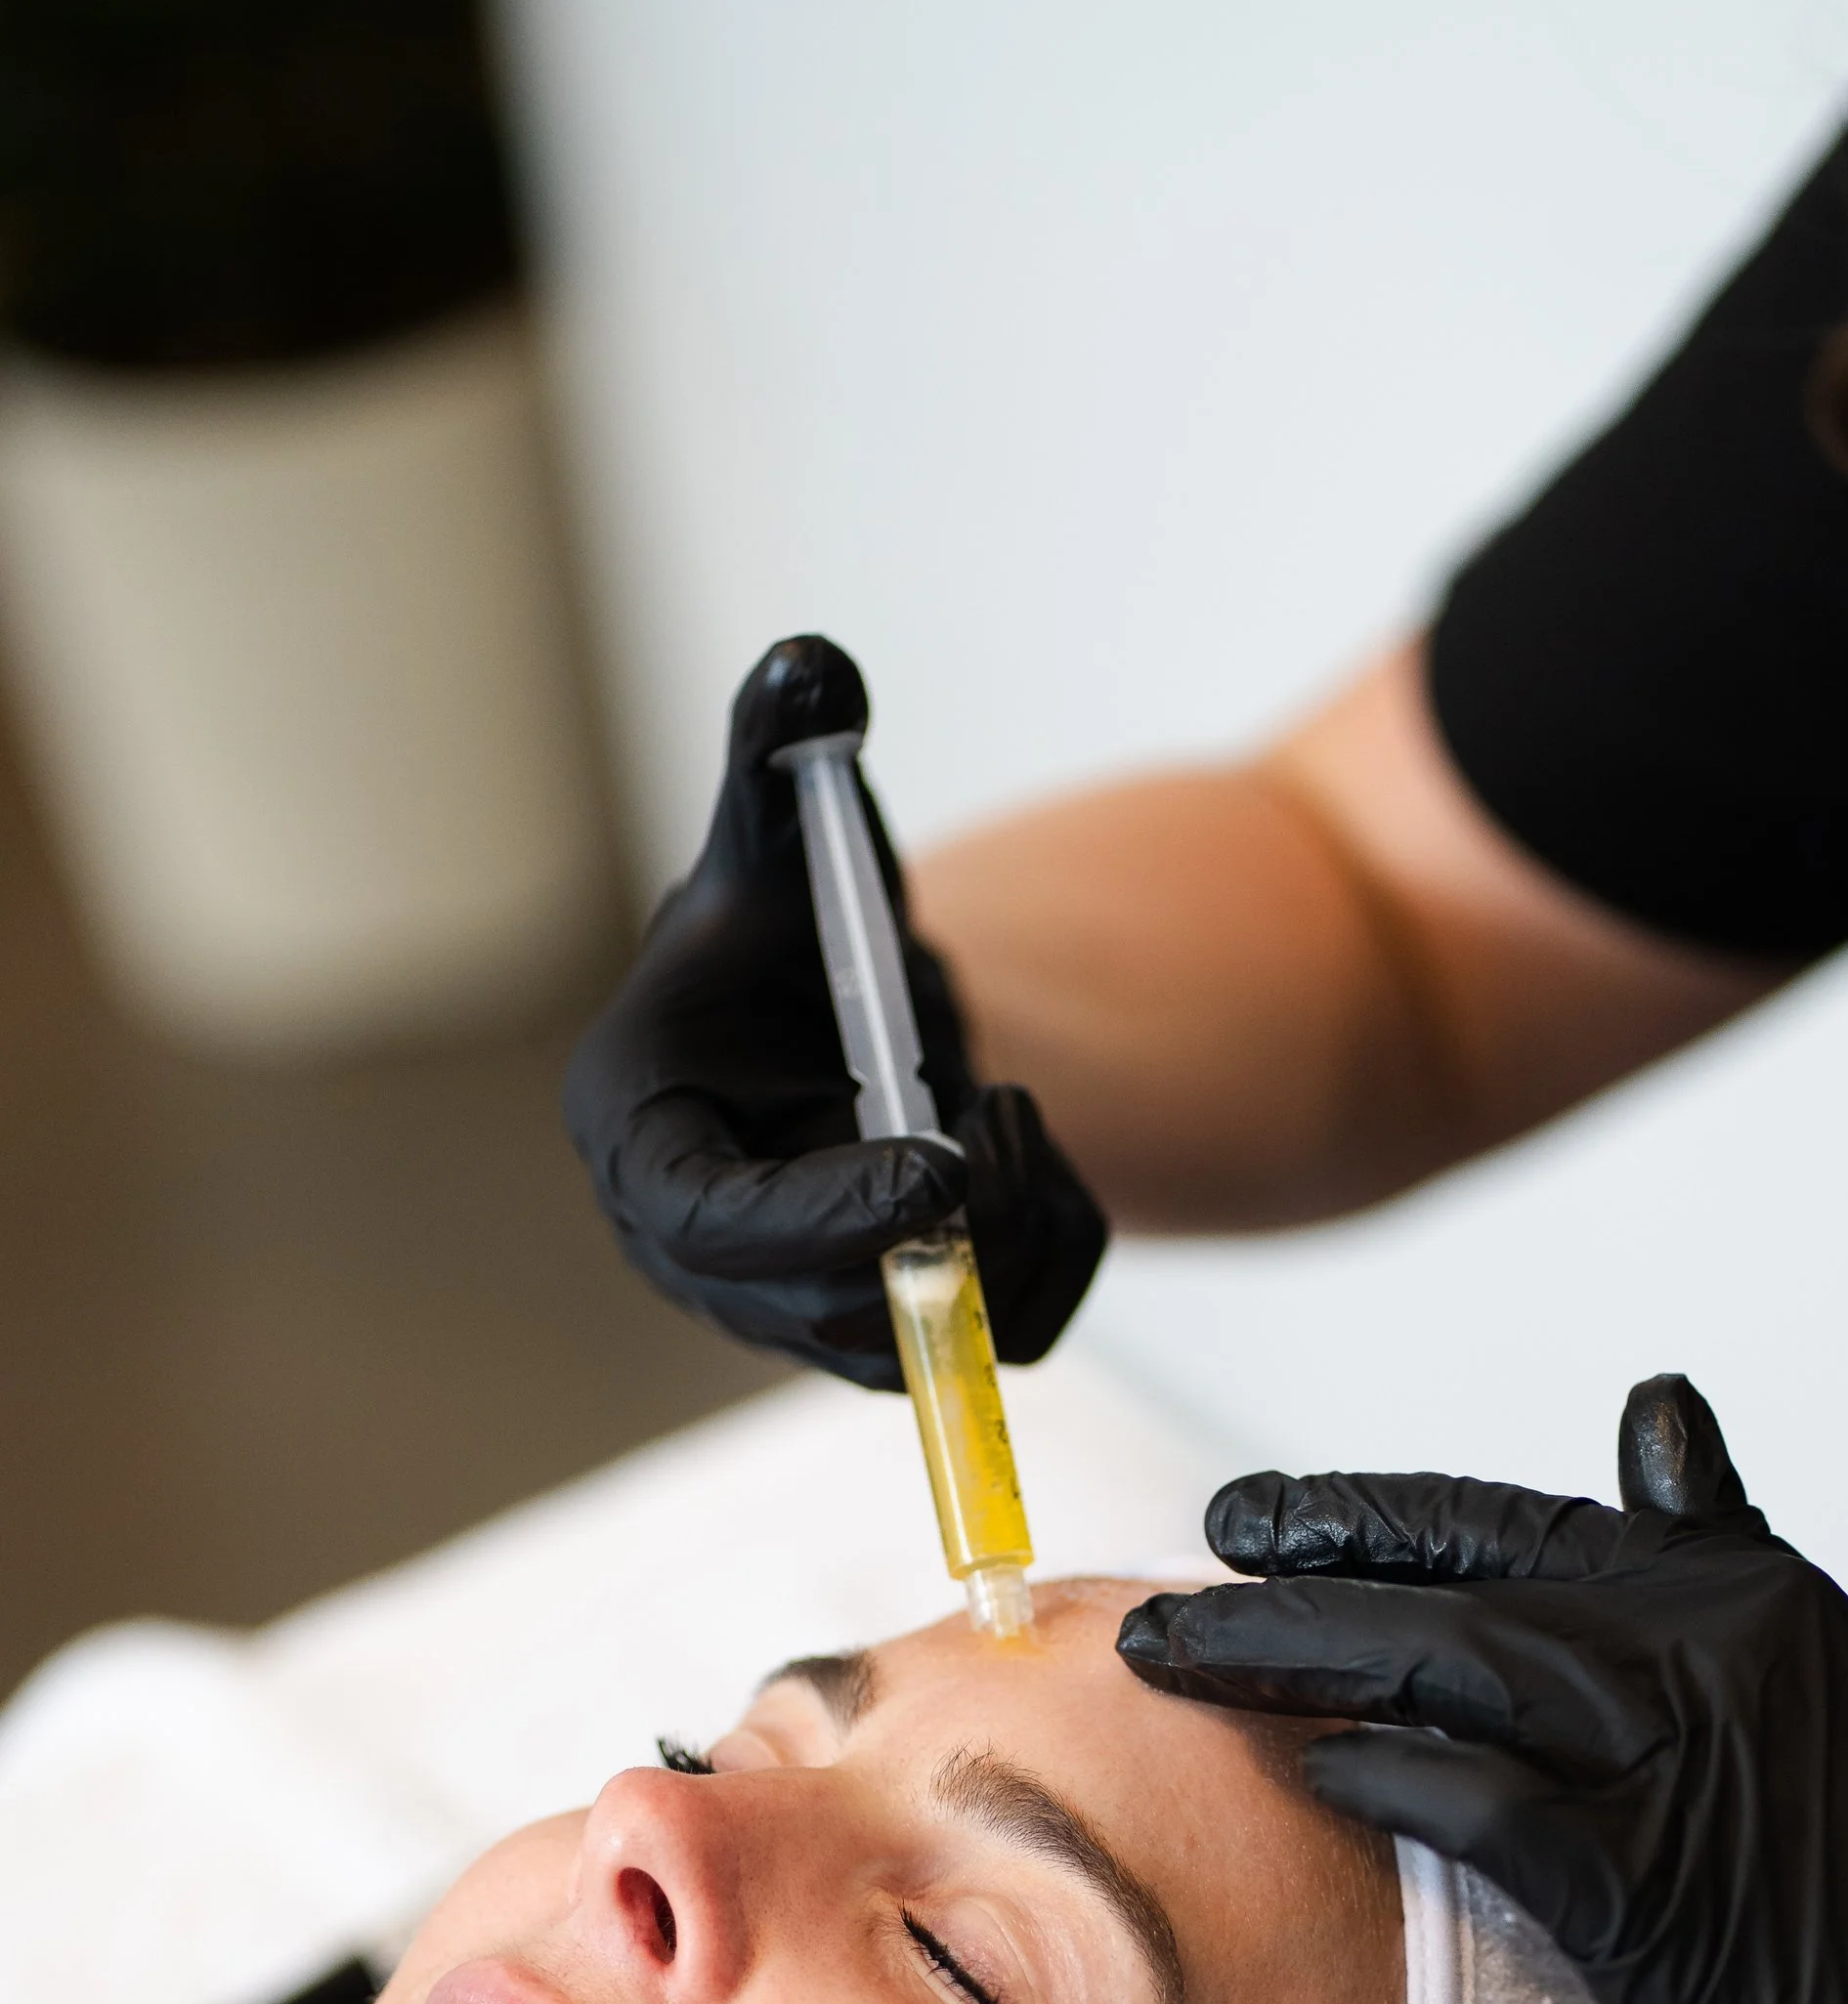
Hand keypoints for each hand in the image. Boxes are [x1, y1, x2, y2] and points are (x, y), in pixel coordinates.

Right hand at [563, 636, 1106, 1386]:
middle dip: (940, 1224)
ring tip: (1008, 1111)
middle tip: (1006, 1116)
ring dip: (1005, 1229)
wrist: (856, 1020)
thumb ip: (778, 751)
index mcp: (642, 1135)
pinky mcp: (891, 1339)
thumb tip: (813, 665)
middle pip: (819, 1304)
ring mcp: (793, 1313)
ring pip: (923, 1334)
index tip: (933, 1179)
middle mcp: (696, 1252)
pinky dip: (1049, 1251)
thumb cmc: (792, 934)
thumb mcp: (784, 837)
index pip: (699, 1221)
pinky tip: (1032, 1158)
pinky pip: (1001, 1339)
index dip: (815, 1217)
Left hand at [1118, 1377, 1847, 2003]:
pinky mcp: (1654, 1884)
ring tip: (1174, 1657)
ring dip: (1289, 1657)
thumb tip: (1655, 1418)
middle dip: (1295, 1577)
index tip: (1266, 1516)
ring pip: (1441, 1669)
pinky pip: (1481, 1806)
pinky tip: (1307, 1777)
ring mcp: (1680, 1756)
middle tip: (1179, 1581)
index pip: (1516, 1523)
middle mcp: (1706, 1645)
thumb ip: (1729, 1558)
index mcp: (1747, 1594)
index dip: (1375, 1514)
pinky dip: (1385, 1779)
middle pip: (1450, 1587)